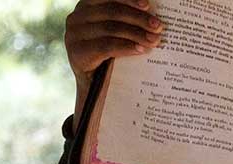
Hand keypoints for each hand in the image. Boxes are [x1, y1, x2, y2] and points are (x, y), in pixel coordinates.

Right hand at [65, 0, 165, 116]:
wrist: (95, 87)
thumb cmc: (111, 54)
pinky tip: (140, 49)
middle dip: (138, 18)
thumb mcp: (118, 32)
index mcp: (88, 5)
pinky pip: (106, 46)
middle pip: (112, 12)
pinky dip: (126, 47)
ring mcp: (73, 35)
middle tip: (158, 27)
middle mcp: (77, 17)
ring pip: (110, 28)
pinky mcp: (76, 53)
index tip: (148, 5)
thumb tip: (154, 14)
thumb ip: (128, 19)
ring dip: (136, 34)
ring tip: (154, 40)